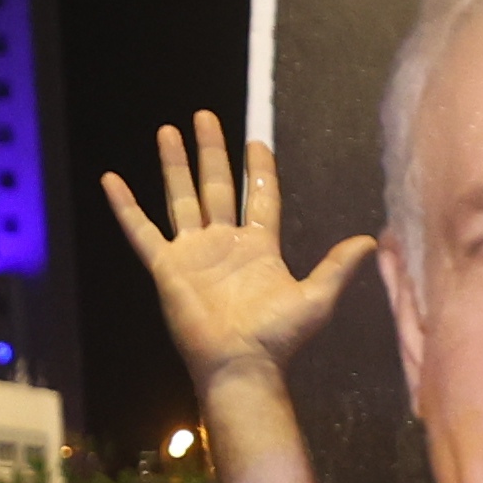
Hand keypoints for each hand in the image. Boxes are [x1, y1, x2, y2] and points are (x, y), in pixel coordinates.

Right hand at [101, 111, 378, 394]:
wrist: (240, 365)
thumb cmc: (278, 339)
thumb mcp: (316, 299)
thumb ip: (337, 267)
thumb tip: (370, 240)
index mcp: (259, 247)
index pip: (259, 195)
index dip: (258, 168)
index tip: (256, 141)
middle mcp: (224, 244)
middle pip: (216, 186)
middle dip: (211, 151)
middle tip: (205, 117)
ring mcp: (194, 254)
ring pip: (181, 198)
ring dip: (174, 164)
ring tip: (168, 130)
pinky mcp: (167, 267)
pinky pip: (141, 230)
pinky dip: (125, 207)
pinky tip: (112, 181)